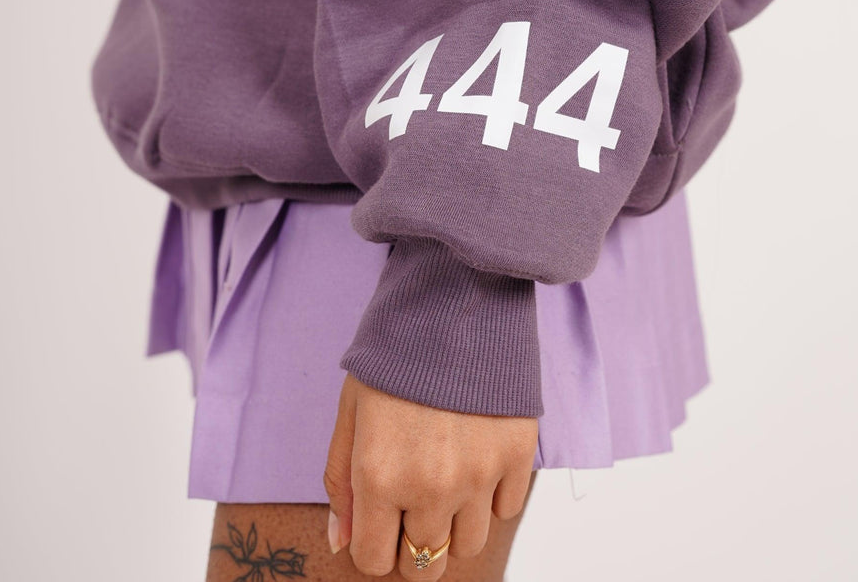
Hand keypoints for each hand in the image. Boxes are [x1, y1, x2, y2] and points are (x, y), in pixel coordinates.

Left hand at [323, 372, 537, 577]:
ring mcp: (479, 475)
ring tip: (446, 478)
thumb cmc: (396, 352)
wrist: (455, 300)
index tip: (380, 519)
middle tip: (413, 505)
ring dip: (454, 523)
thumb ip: (340, 480)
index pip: (375, 560)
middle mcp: (431, 487)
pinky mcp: (516, 456)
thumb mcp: (350, 410)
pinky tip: (476, 457)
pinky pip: (506, 511)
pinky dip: (491, 496)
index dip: (374, 543)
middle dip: (413, 543)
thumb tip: (342, 539)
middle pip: (424, 565)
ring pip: (468, 545)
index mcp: (380, 476)